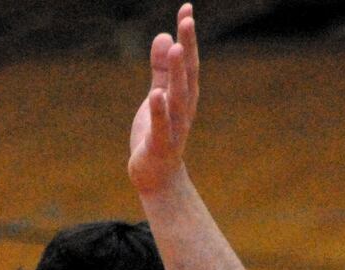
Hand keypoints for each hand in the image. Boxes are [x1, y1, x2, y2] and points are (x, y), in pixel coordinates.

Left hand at [128, 4, 199, 194]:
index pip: (188, 61)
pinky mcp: (160, 145)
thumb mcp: (157, 96)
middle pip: (188, 74)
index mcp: (183, 95)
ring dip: (178, 74)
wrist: (156, 177)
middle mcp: (184, 109)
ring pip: (178, 97)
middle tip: (187, 19)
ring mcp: (174, 128)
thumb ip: (161, 69)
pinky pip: (162, 127)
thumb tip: (165, 36)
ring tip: (177, 48)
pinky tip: (156, 94)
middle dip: (188, 47)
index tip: (186, 9)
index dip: (188, 37)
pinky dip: (159, 111)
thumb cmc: (157, 135)